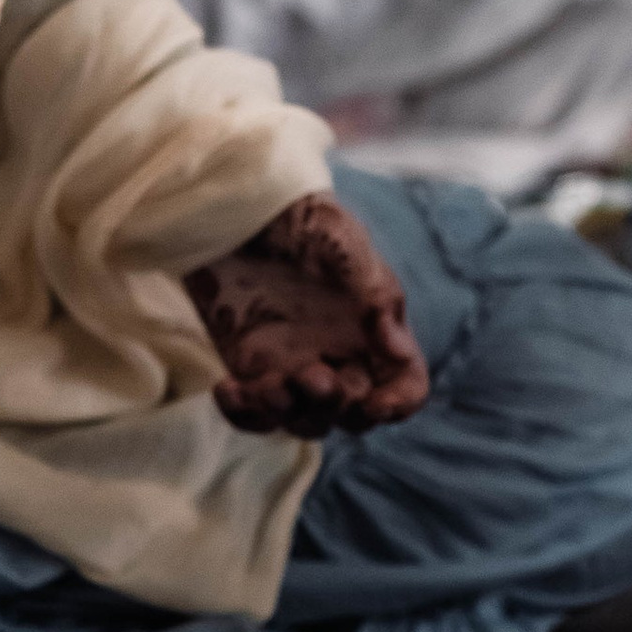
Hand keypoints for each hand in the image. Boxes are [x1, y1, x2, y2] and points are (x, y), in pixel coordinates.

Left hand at [187, 192, 431, 439]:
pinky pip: (254, 413)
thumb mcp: (348, 249)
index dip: (400, 403)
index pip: (406, 384)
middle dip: (335, 404)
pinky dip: (243, 414)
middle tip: (311, 375)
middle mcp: (341, 356)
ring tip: (267, 388)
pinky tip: (225, 390)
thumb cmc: (306, 224)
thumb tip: (395, 347)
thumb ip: (376, 296)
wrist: (245, 210)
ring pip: (304, 421)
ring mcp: (295, 367)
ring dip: (289, 414)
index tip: (379, 404)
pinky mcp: (252, 368)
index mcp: (376, 332)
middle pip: (352, 413)